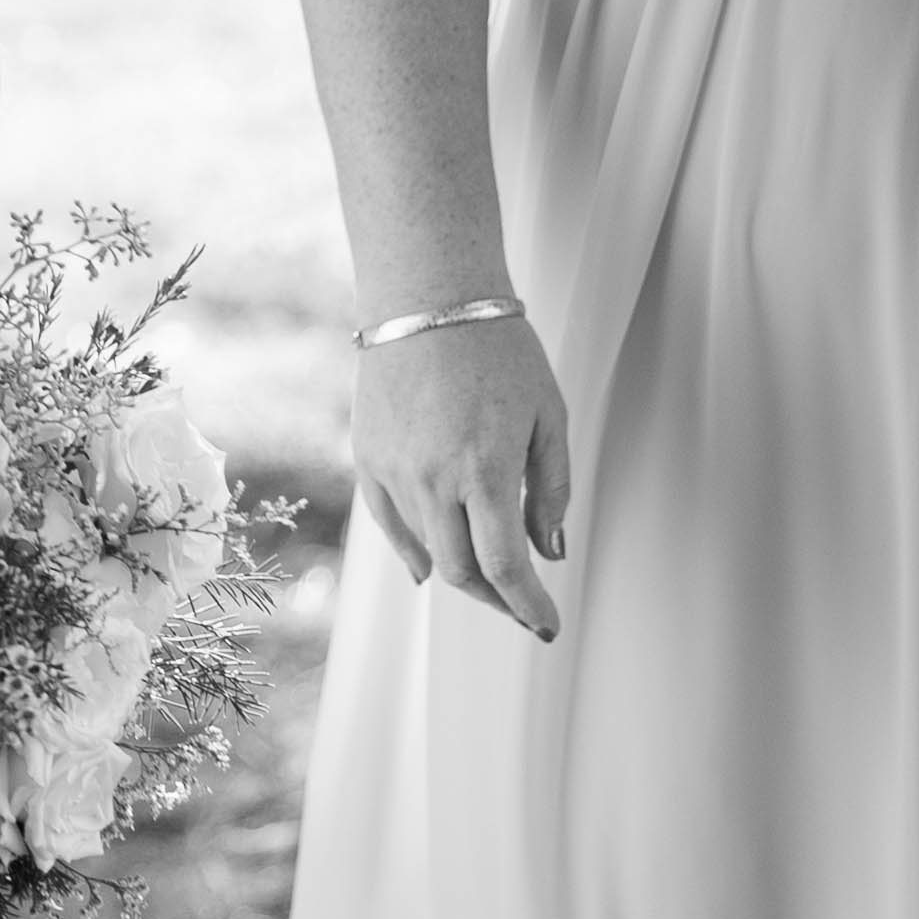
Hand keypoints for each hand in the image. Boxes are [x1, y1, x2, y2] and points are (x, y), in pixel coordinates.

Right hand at [352, 306, 569, 641]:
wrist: (427, 296)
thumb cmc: (500, 349)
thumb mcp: (549, 415)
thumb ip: (551, 490)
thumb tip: (549, 551)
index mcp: (485, 468)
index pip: (506, 565)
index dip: (528, 604)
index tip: (546, 623)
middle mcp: (433, 478)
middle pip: (461, 571)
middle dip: (497, 599)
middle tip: (520, 606)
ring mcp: (393, 469)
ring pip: (426, 548)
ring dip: (460, 571)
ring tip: (488, 574)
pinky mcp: (367, 456)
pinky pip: (389, 522)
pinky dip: (411, 552)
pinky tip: (425, 570)